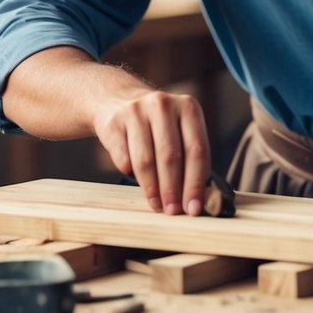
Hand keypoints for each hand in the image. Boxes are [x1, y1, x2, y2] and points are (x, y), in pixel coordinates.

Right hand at [93, 88, 211, 215]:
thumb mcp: (180, 131)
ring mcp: (136, 111)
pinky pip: (123, 157)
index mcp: (188, 107)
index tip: (194, 207)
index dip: (196, 182)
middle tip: (173, 211)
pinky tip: (135, 181)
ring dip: (152, 189)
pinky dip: (129, 173)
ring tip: (157, 204)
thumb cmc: (158, 125)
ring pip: (146, 160)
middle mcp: (163, 105)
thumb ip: (191, 159)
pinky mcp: (113, 122)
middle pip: (171, 156)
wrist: (118, 101)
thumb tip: (198, 199)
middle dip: (173, 190)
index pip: (197, 150)